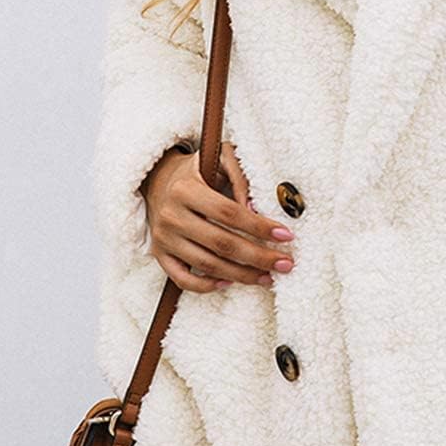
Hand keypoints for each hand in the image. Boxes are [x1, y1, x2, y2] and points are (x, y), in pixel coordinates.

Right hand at [140, 141, 295, 293]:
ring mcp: (164, 238)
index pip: (229, 213)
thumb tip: (254, 210)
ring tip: (267, 277)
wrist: (159, 181)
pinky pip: (182, 279)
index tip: (285, 236)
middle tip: (285, 264)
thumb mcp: (220, 159)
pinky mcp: (159, 254)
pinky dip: (206, 286)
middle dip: (258, 257)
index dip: (259, 227)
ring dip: (242, 275)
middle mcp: (171, 215)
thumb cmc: (199, 171)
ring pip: (207, 265)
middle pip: (221, 243)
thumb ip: (240, 177)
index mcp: (185, 190)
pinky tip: (229, 283)